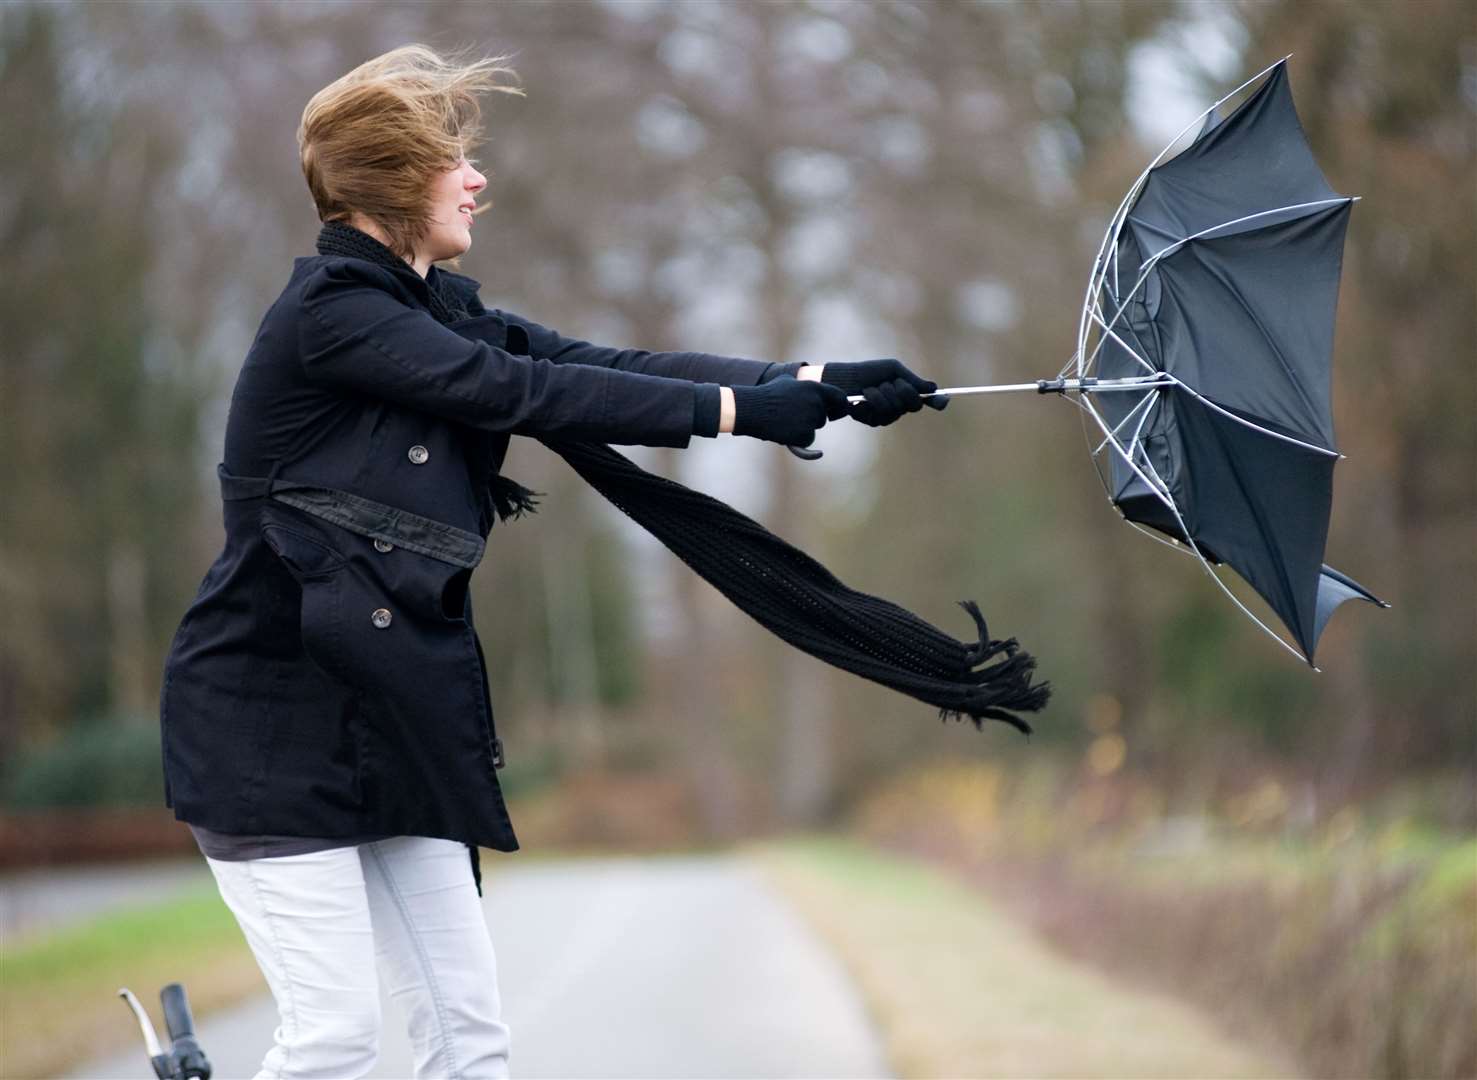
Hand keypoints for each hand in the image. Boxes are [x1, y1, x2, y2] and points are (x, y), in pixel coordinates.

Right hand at [730, 377, 848, 446]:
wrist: (752, 409)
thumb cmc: (767, 394)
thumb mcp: (787, 380)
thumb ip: (803, 384)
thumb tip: (809, 385)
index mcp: (815, 388)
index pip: (839, 397)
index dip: (839, 405)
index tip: (836, 412)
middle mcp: (816, 403)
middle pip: (822, 417)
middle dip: (811, 418)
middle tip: (793, 416)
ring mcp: (811, 419)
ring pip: (814, 428)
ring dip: (803, 428)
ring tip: (784, 421)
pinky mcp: (804, 434)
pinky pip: (807, 441)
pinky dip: (798, 440)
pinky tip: (784, 432)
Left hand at [820, 358, 949, 426]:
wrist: (845, 379)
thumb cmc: (869, 371)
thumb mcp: (892, 370)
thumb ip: (912, 380)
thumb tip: (933, 387)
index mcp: (907, 393)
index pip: (927, 400)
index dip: (937, 401)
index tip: (943, 401)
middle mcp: (900, 407)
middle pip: (913, 405)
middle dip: (900, 390)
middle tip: (888, 382)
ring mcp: (887, 416)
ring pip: (894, 410)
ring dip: (880, 394)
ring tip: (869, 388)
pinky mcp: (872, 421)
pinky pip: (878, 415)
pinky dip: (868, 401)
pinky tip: (861, 399)